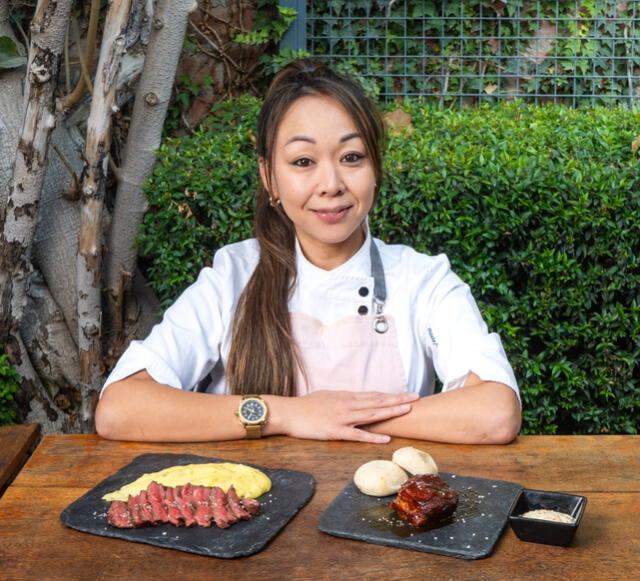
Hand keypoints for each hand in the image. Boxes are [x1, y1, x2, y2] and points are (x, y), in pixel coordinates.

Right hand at [272, 390, 419, 443]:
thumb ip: (343, 398)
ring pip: (371, 414)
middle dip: (398, 399)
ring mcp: (342, 417)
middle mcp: (347, 404)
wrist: (289, 412)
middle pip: (377, 401)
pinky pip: (357, 434)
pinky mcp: (336, 431)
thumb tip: (354, 399)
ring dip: (390, 412)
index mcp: (346, 396)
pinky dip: (372, 435)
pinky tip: (386, 438)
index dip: (391, 394)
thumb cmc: (306, 405)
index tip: (406, 394)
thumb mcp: (327, 396)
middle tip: (416, 398)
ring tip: (406, 410)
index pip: (374, 394)